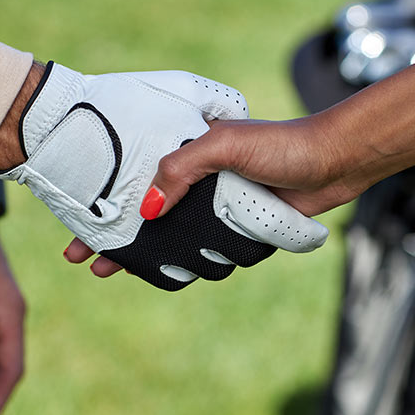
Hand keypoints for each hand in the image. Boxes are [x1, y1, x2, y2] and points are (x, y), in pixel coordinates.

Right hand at [0, 62, 328, 290]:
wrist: (336, 161)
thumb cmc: (283, 144)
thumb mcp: (224, 145)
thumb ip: (182, 169)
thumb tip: (148, 208)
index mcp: (188, 150)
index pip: (135, 178)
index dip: (103, 203)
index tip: (78, 230)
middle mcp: (198, 176)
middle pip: (145, 210)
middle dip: (115, 235)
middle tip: (86, 262)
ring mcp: (218, 202)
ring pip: (172, 233)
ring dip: (146, 252)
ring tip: (116, 270)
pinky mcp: (240, 223)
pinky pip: (205, 246)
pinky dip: (186, 258)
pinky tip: (167, 270)